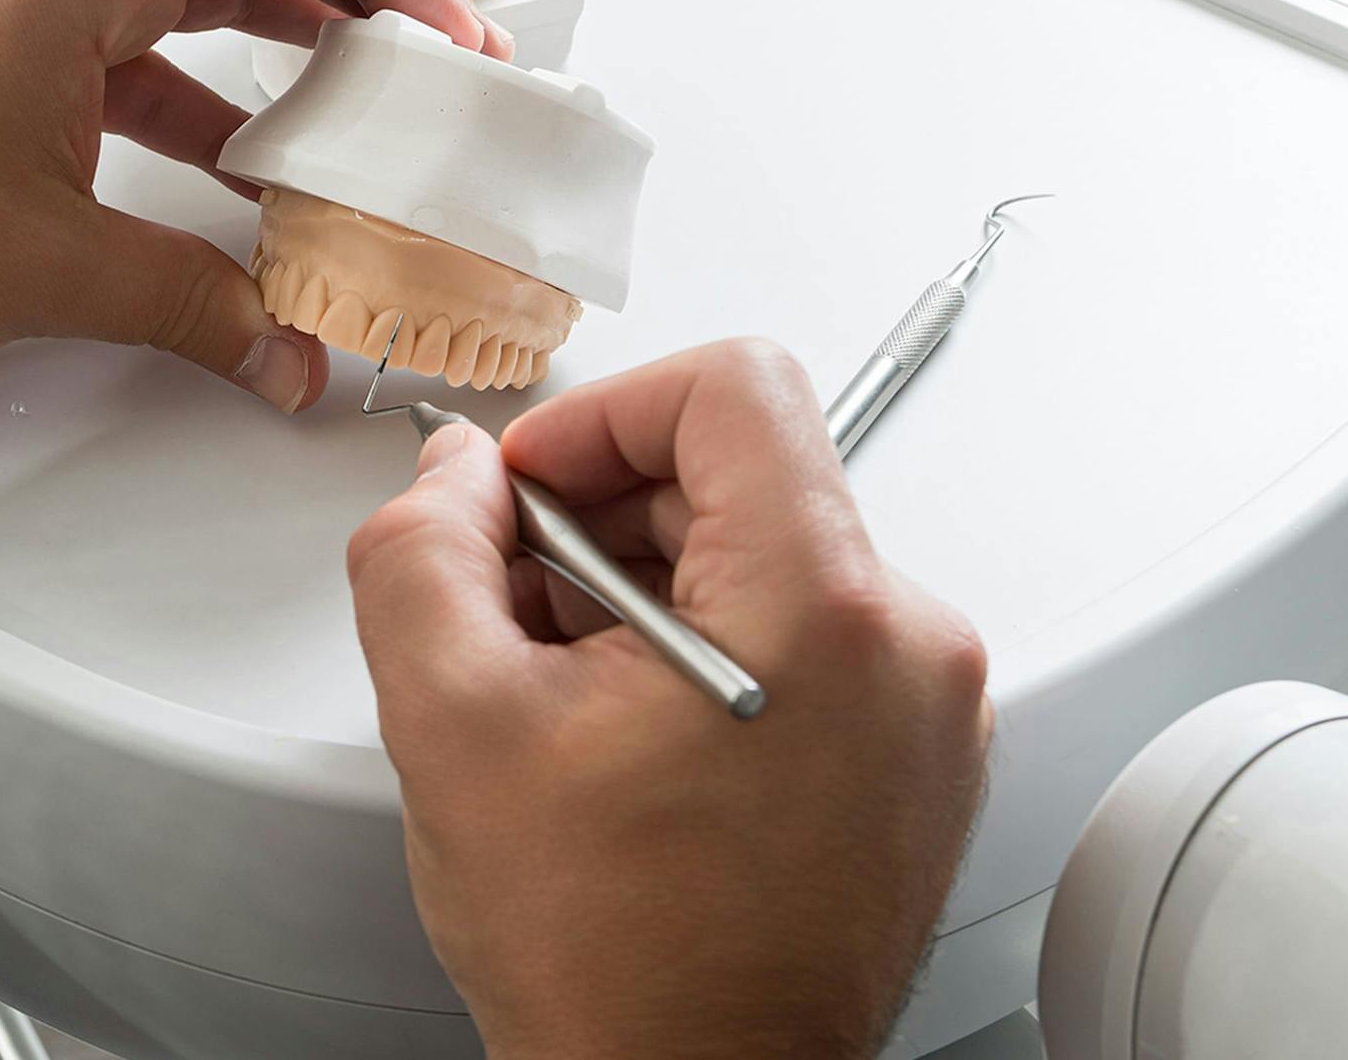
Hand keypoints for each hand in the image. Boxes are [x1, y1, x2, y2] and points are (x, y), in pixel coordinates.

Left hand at [0, 0, 506, 408]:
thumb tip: (280, 352)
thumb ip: (194, 309)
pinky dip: (192, 90)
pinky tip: (230, 166)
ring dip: (275, 51)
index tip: (456, 37)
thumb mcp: (45, 268)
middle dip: (351, 9)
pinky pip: (123, 39)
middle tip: (425, 76)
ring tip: (350, 123)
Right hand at [346, 340, 992, 1058]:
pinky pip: (806, 636)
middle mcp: (908, 646)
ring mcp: (926, 708)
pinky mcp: (914, 756)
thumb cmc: (617, 962)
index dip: (603, 416)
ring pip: (767, 555)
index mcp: (822, 611)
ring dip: (642, 590)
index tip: (533, 488)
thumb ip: (421, 550)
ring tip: (564, 693)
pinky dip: (705, 651)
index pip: (732, 386)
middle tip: (514, 603)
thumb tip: (452, 477)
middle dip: (602, 518)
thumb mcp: (452, 724)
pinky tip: (625, 735)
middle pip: (742, 472)